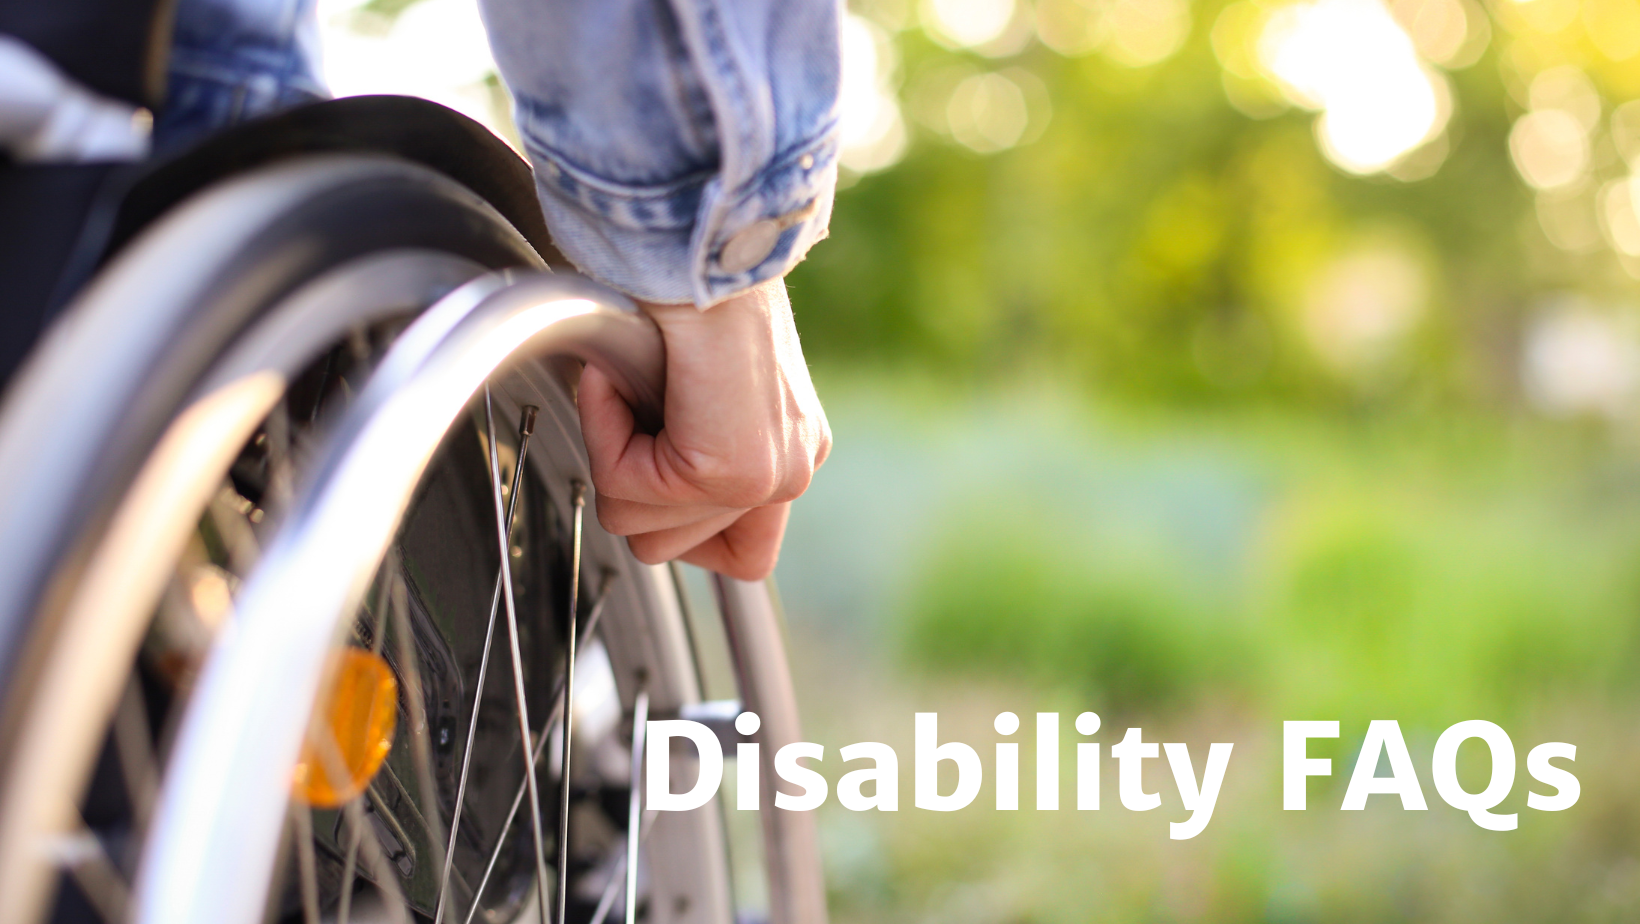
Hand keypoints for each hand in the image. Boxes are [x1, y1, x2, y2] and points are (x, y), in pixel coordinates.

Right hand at [577, 278, 830, 579]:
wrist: (694, 235)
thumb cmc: (680, 284)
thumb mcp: (692, 383)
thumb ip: (683, 446)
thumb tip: (631, 492)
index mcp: (791, 450)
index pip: (741, 555)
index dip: (671, 518)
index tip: (650, 453)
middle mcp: (793, 468)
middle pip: (673, 549)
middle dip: (630, 486)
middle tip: (636, 407)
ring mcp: (769, 474)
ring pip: (642, 532)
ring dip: (614, 454)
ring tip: (635, 385)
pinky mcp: (730, 469)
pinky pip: (627, 491)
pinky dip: (605, 430)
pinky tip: (622, 378)